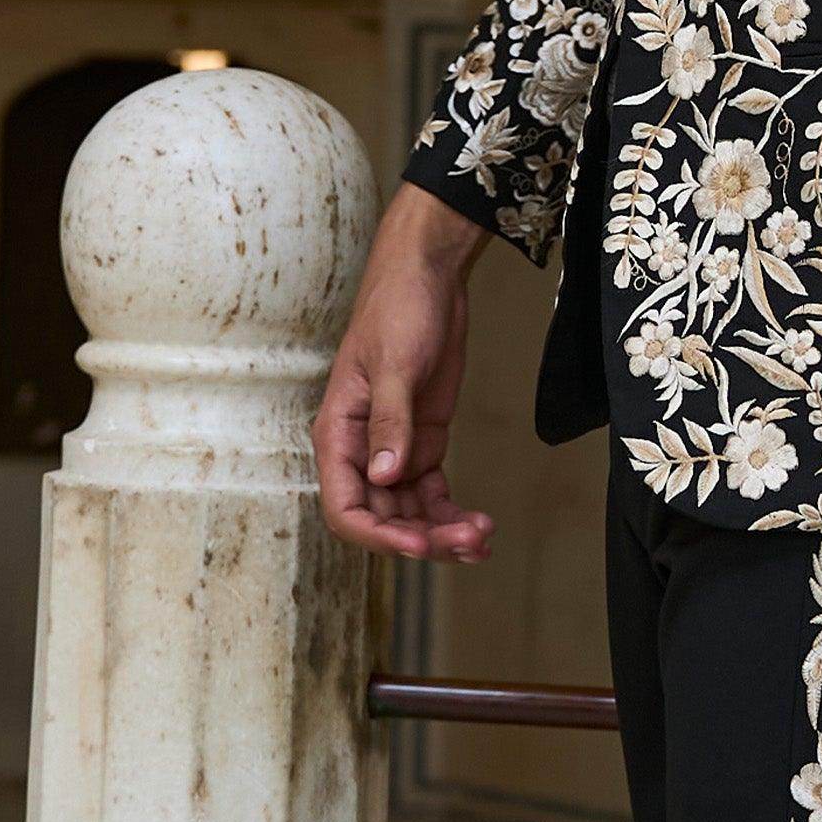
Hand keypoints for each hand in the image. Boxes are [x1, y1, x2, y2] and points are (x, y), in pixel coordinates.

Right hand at [315, 187, 496, 559]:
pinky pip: (432, 495)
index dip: (379, 535)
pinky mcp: (423, 443)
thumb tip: (383, 476)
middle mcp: (361, 450)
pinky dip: (453, 515)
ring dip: (443, 533)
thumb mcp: (394, 364)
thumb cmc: (397, 309)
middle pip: (383, 518)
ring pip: (411, 513)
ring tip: (483, 539)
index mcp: (338, 433)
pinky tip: (481, 528)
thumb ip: (390, 422)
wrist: (429, 276)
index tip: (420, 544)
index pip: (345, 507)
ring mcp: (394, 450)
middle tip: (468, 542)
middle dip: (423, 538)